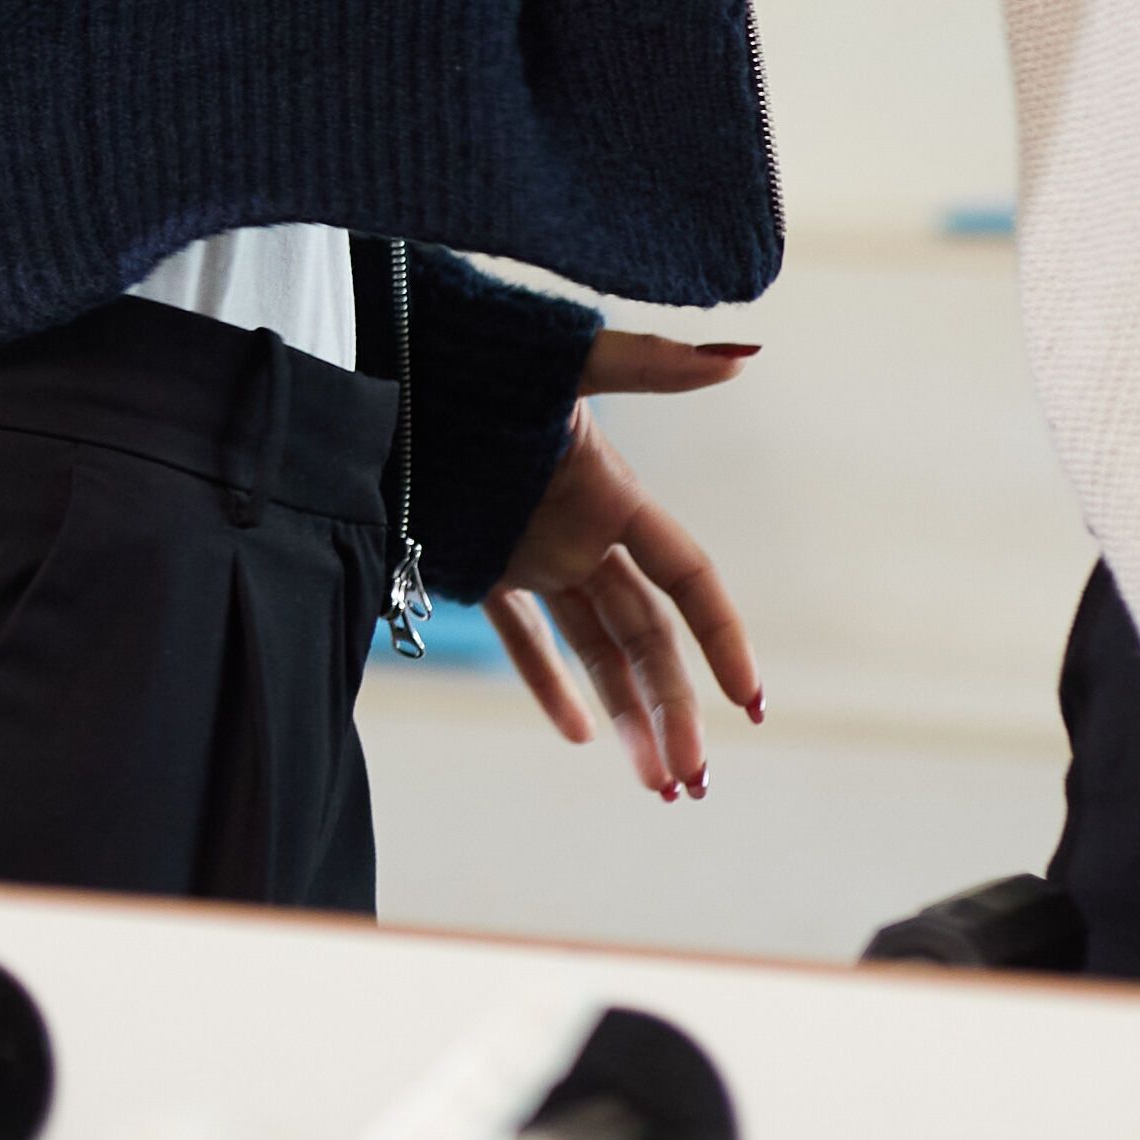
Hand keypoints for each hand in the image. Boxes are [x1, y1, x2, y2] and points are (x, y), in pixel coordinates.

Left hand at [474, 330, 767, 803]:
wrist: (389, 364)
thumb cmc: (479, 355)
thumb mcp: (568, 362)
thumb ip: (651, 364)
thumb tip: (742, 357)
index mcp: (616, 495)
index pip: (687, 579)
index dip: (722, 636)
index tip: (750, 700)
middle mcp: (585, 534)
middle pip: (646, 637)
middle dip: (675, 709)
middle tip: (693, 783)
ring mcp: (538, 556)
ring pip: (597, 650)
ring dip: (631, 713)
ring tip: (660, 784)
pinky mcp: (485, 569)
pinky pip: (526, 641)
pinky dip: (551, 687)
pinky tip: (581, 737)